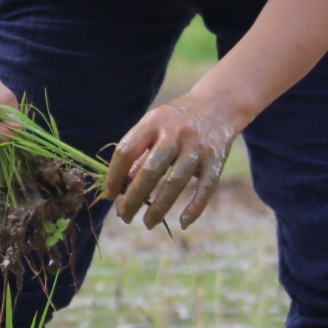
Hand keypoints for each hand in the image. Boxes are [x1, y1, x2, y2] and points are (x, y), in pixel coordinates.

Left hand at [104, 95, 240, 230]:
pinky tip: (183, 223)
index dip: (113, 176)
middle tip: (124, 216)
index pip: (126, 151)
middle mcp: (174, 133)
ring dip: (159, 207)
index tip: (109, 195)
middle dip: (133, 198)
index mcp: (153, 122)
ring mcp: (197, 146)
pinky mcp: (216, 158)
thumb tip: (123, 183)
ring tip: (148, 223)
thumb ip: (139, 152)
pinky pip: (205, 187)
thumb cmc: (177, 120)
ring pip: (175, 183)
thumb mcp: (154, 125)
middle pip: (150, 171)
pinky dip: (195, 207)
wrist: (218, 104)